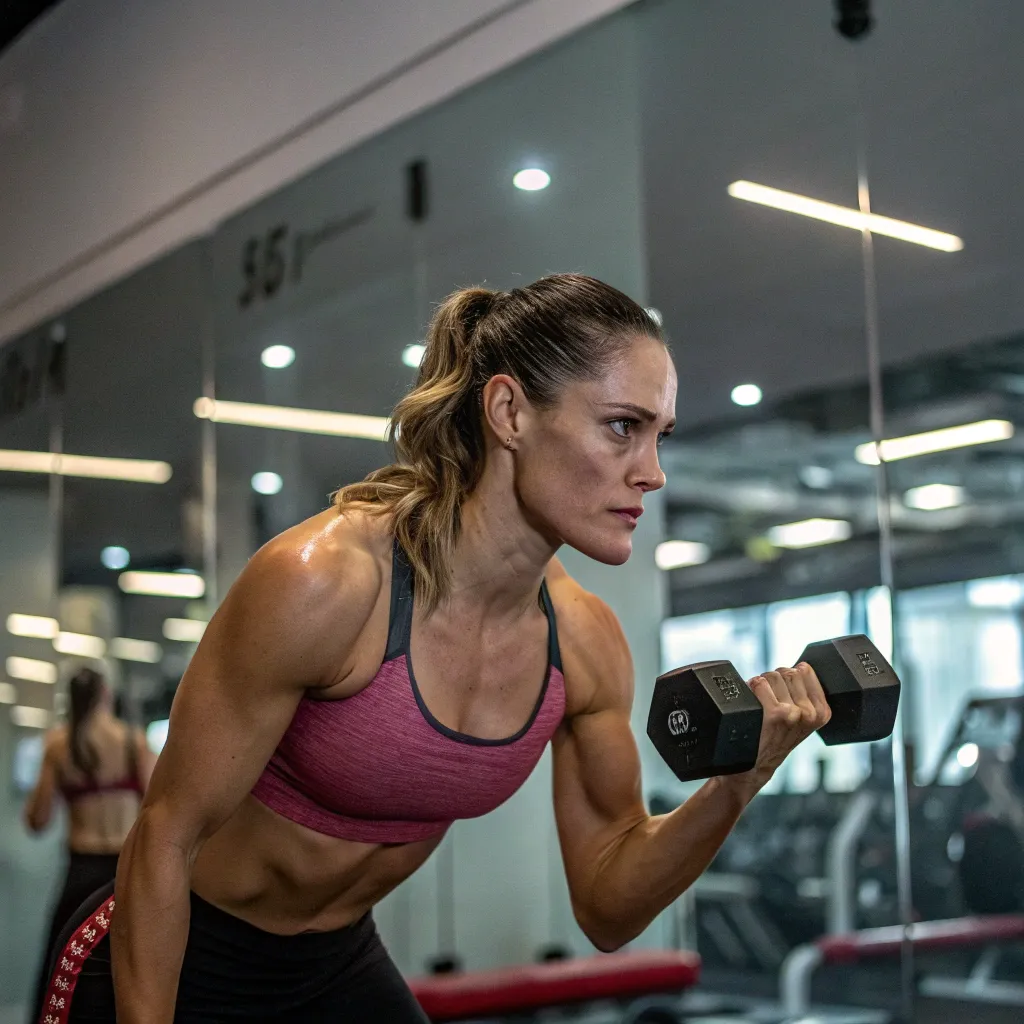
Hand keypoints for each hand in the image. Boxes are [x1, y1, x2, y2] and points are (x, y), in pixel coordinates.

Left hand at [742, 663, 831, 783]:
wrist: (755, 765)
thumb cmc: (774, 737)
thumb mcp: (801, 719)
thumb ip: (805, 694)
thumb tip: (799, 667)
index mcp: (822, 712)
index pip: (804, 670)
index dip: (787, 677)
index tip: (782, 692)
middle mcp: (811, 713)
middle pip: (787, 671)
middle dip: (774, 680)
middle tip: (768, 700)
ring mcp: (794, 714)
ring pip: (772, 675)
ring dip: (761, 684)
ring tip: (761, 704)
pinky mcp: (776, 714)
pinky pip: (760, 683)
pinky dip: (751, 688)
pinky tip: (752, 705)